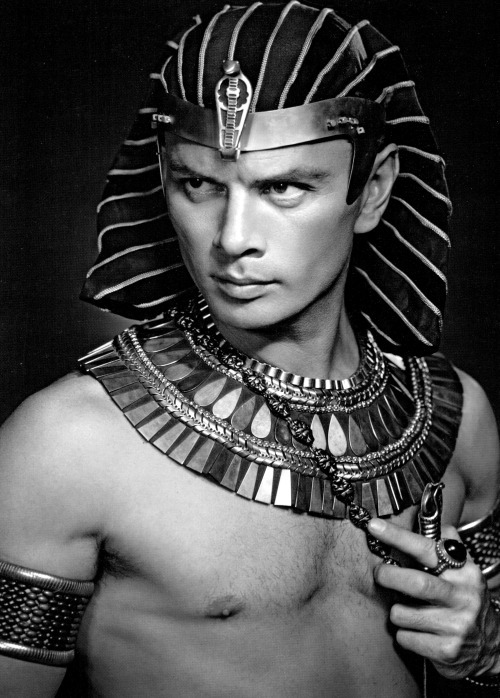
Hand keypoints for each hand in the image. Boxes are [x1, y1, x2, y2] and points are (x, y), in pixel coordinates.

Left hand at [367, 517, 499, 679]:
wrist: (490, 647)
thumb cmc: (466, 602)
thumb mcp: (464, 572)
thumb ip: (449, 547)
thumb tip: (436, 521)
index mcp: (464, 573)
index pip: (428, 549)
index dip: (399, 536)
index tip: (374, 526)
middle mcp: (463, 597)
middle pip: (416, 583)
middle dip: (389, 576)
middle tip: (380, 573)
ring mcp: (457, 626)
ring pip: (403, 613)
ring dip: (396, 611)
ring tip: (407, 611)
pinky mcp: (447, 651)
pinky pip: (406, 637)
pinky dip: (403, 634)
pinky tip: (417, 632)